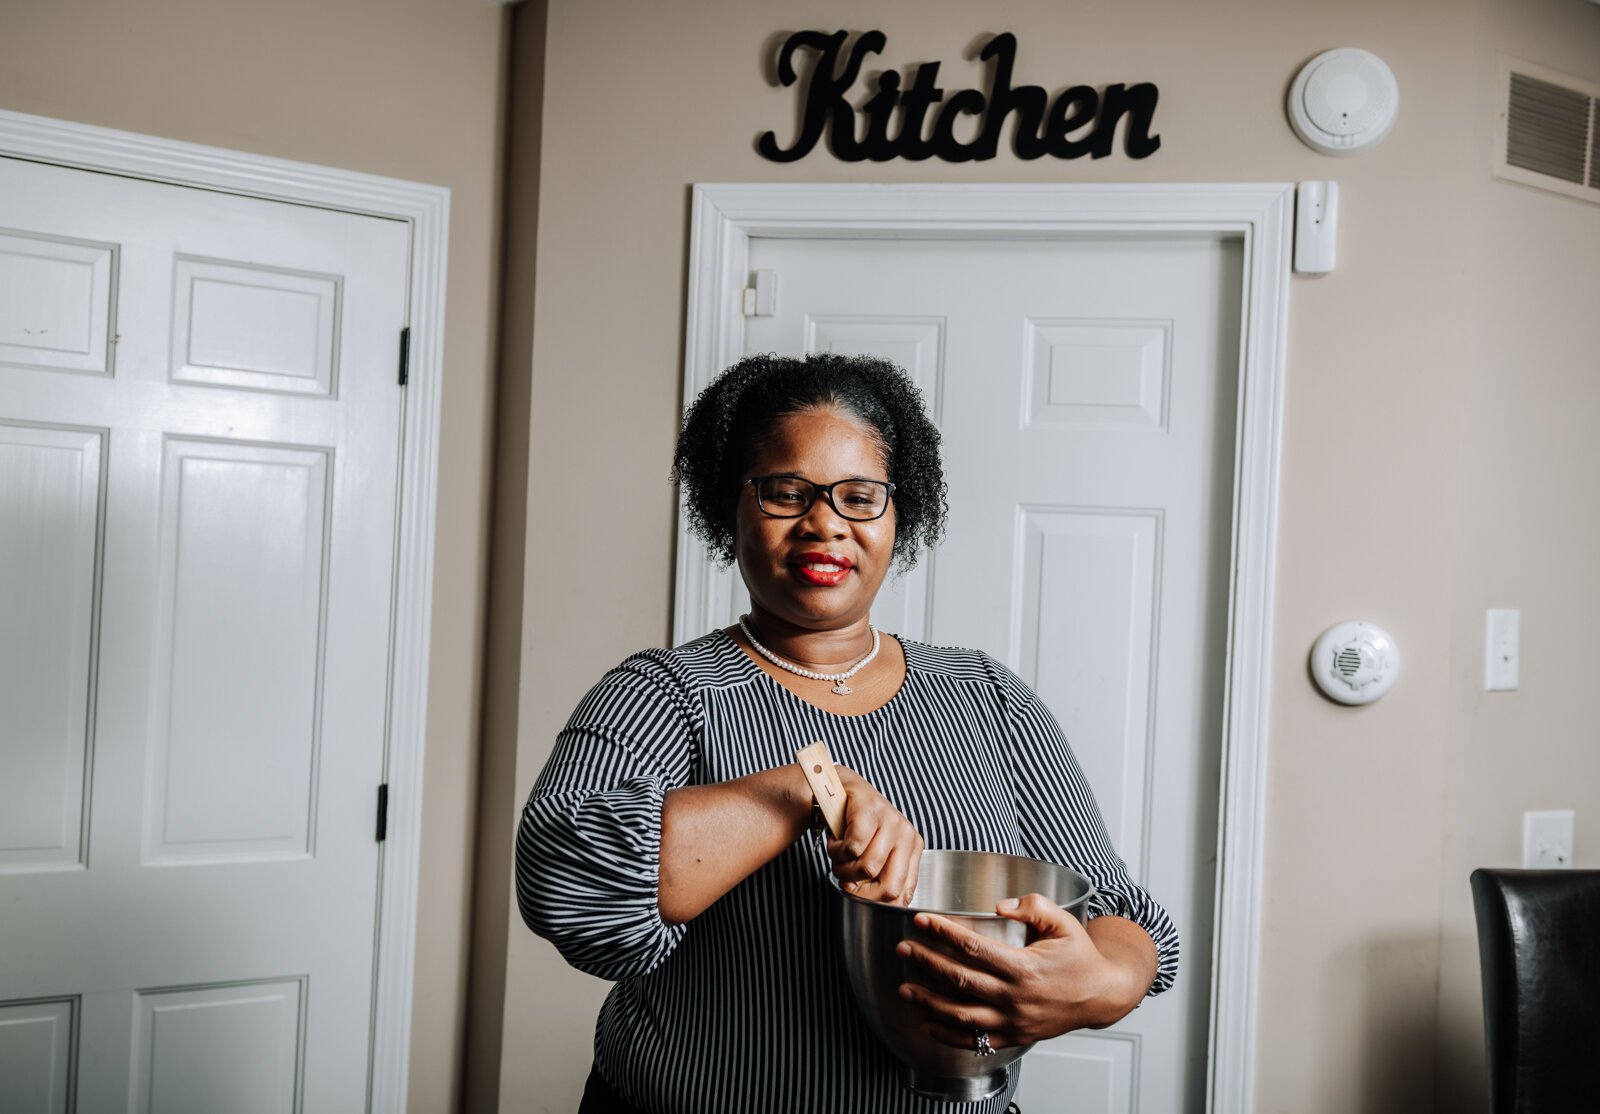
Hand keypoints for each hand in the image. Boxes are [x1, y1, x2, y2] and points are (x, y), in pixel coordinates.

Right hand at [825, 767, 923, 905]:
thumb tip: (882, 909)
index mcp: (913, 849)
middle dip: (860, 892)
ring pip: (867, 869)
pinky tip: (836, 843)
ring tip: (839, 857)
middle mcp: (907, 835)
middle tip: (845, 881)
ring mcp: (890, 821)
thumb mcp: (877, 853)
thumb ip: (884, 878)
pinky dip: (837, 852)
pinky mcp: (870, 811)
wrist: (840, 790)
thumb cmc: (857, 827)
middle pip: (889, 887)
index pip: (902, 895)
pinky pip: (852, 848)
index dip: (876, 903)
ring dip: (843, 869)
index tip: (859, 896)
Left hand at [894, 896, 1155, 1049]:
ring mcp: (1014, 1020)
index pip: (973, 947)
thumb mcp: (1063, 922)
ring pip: (961, 1015)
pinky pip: (975, 1040)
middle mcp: (1015, 997)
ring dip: (929, 1001)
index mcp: (1024, 966)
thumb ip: (1033, 906)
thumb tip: (1000, 905)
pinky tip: (928, 1022)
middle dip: (927, 962)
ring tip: (905, 988)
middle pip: (960, 979)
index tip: (922, 921)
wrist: (1102, 995)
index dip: (944, 932)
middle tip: (903, 948)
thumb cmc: (1081, 956)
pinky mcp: (1015, 1036)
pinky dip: (948, 1035)